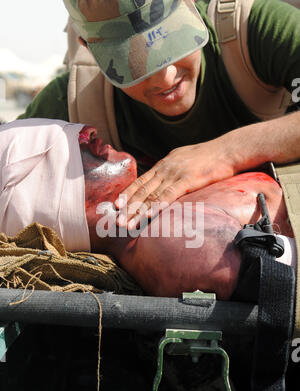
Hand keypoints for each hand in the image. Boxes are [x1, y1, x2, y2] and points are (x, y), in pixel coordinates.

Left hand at [115, 139, 234, 228]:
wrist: (229, 149)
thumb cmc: (211, 157)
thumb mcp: (186, 161)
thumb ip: (174, 171)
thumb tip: (167, 183)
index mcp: (164, 164)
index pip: (141, 181)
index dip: (128, 194)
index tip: (116, 206)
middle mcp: (165, 168)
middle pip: (142, 190)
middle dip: (127, 207)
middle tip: (115, 221)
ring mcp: (175, 173)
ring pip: (151, 195)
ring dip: (137, 212)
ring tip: (126, 224)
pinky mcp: (188, 179)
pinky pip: (168, 195)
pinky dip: (156, 206)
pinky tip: (147, 215)